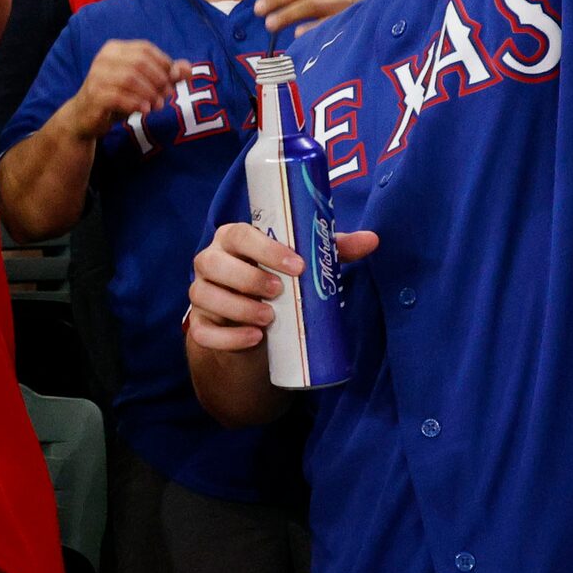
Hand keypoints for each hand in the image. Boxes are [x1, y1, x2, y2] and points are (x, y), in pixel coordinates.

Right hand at [66, 39, 185, 141]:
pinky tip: (144, 111)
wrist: (84, 117)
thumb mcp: (143, 85)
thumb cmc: (116, 97)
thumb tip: (188, 69)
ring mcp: (96, 76)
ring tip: (157, 106)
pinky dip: (135, 104)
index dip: (163, 64)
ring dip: (149, 93)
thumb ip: (166, 75)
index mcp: (115, 49)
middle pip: (139, 62)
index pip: (145, 49)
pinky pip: (118, 96)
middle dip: (158, 80)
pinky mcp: (94, 95)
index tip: (172, 81)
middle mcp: (104, 58)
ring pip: (130, 78)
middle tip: (167, 96)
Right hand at [187, 219, 377, 353]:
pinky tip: (253, 338)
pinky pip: (203, 332)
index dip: (264, 248)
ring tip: (269, 319)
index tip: (295, 265)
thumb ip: (333, 250)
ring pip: (204, 295)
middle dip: (247, 278)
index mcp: (233, 240)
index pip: (238, 234)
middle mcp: (210, 262)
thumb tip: (372, 239)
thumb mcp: (304, 265)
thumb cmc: (279, 282)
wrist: (255, 326)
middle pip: (211, 262)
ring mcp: (201, 294)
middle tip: (279, 292)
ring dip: (238, 308)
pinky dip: (227, 338)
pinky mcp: (200, 326)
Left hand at [255, 0, 362, 33]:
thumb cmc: (347, 9)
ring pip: (311, 3)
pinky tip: (297, 34)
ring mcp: (348, 3)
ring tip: (269, 25)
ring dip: (287, 14)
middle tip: (258, 10)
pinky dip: (312, 28)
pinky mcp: (353, 21)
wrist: (379, 25)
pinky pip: (329, 24)